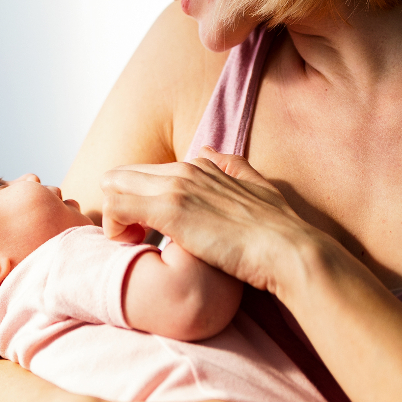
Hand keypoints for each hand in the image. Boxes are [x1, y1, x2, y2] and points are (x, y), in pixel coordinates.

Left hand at [101, 147, 318, 292]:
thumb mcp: (259, 187)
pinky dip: (115, 227)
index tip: (149, 228)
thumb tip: (210, 150)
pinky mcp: (169, 210)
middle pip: (124, 175)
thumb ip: (234, 167)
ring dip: (115, 216)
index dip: (142, 199)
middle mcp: (186, 169)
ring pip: (114, 186)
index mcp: (203, 166)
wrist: (288, 250)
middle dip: (119, 204)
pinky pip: (116, 207)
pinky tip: (132, 245)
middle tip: (134, 236)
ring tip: (134, 242)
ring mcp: (177, 187)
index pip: (147, 172)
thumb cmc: (278, 230)